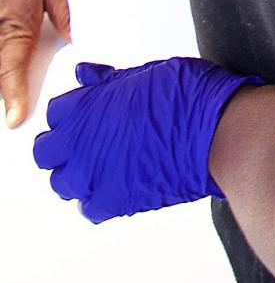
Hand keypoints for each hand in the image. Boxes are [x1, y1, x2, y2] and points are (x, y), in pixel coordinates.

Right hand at [0, 0, 70, 125]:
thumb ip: (66, 14)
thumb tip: (80, 42)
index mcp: (14, 26)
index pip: (13, 67)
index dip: (14, 95)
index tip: (14, 119)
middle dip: (3, 93)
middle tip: (11, 119)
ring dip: (0, 78)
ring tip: (9, 102)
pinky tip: (3, 77)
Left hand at [32, 56, 257, 220]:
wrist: (220, 133)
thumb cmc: (194, 99)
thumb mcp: (149, 74)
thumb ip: (110, 80)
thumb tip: (86, 74)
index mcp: (88, 107)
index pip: (57, 113)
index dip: (74, 112)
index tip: (87, 114)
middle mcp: (82, 143)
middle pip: (47, 152)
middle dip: (63, 146)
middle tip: (88, 142)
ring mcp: (94, 175)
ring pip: (62, 183)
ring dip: (77, 174)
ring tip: (104, 165)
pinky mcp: (113, 201)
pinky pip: (89, 208)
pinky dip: (99, 199)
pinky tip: (119, 185)